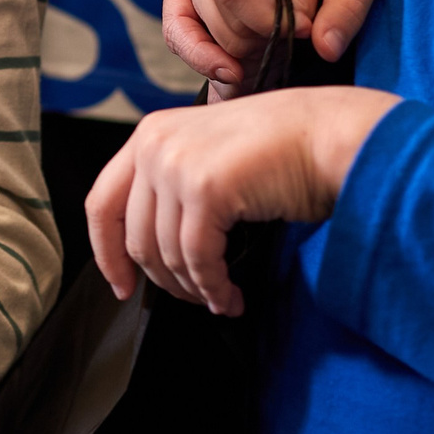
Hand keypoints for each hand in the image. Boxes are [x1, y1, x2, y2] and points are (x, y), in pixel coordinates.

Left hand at [86, 85, 398, 314]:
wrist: (330, 133)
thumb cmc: (283, 149)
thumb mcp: (209, 157)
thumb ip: (173, 186)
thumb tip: (151, 251)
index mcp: (149, 134)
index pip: (103, 203)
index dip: (106, 253)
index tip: (121, 286)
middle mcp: (154, 144)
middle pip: (134, 237)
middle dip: (162, 281)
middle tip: (191, 300)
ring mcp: (176, 164)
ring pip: (166, 254)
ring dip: (194, 288)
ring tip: (221, 298)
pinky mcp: (205, 188)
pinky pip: (197, 259)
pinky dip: (213, 287)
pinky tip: (230, 296)